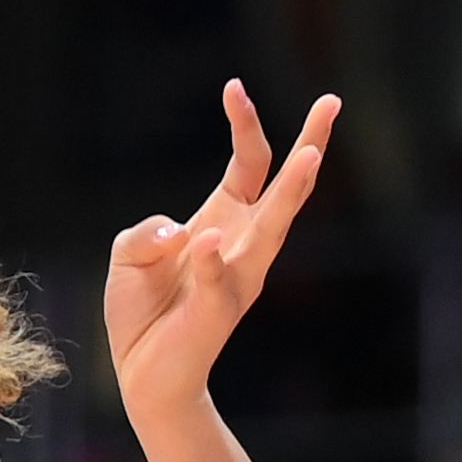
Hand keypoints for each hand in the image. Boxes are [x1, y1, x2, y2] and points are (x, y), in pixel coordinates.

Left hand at [105, 80, 338, 412]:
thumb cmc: (141, 311)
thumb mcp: (128, 254)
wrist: (142, 374)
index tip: (235, 87)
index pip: (249, 162)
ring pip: (272, 229)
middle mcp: (242, 243)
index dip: (244, 125)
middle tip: (333, 101)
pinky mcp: (217, 310)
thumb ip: (145, 230)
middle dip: (310, 143)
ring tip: (312, 156)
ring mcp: (237, 276)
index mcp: (225, 220)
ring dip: (290, 193)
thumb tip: (177, 233)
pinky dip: (213, 260)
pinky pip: (220, 279)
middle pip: (284, 186)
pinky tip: (208, 240)